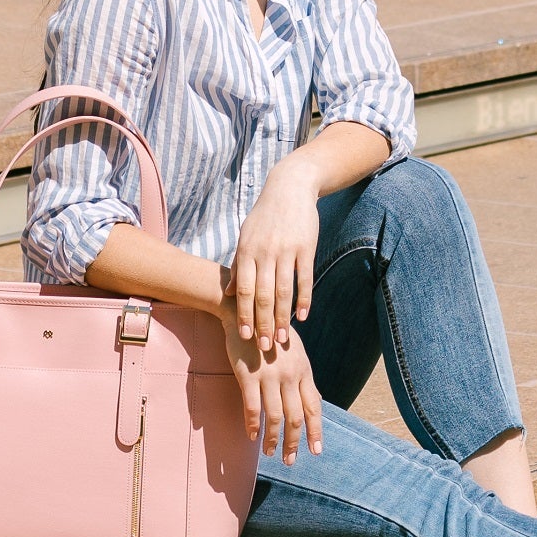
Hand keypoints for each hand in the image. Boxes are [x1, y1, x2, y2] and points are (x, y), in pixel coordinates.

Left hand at [228, 168, 319, 347]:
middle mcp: (265, 252)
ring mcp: (286, 250)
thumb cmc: (264, 217)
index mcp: (247, 251)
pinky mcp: (306, 248)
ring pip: (284, 291)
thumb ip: (238, 265)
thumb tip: (230, 294)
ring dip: (282, 318)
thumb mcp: (246, 237)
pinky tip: (302, 317)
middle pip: (263, 296)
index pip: (243, 290)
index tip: (244, 337)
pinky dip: (304, 300)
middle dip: (262, 324)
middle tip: (264, 347)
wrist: (289, 189)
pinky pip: (304, 279)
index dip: (244, 315)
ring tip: (282, 338)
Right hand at [230, 317, 325, 465]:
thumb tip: (312, 400)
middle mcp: (290, 376)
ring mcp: (270, 376)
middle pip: (295, 417)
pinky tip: (252, 435)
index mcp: (303, 371)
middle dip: (294, 443)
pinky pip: (252, 407)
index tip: (316, 451)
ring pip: (275, 417)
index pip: (314, 407)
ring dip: (273, 439)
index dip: (316, 431)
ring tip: (270, 452)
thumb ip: (301, 376)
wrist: (246, 313)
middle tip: (289, 460)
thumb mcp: (295, 352)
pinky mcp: (249, 375)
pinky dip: (253, 425)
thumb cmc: (271, 333)